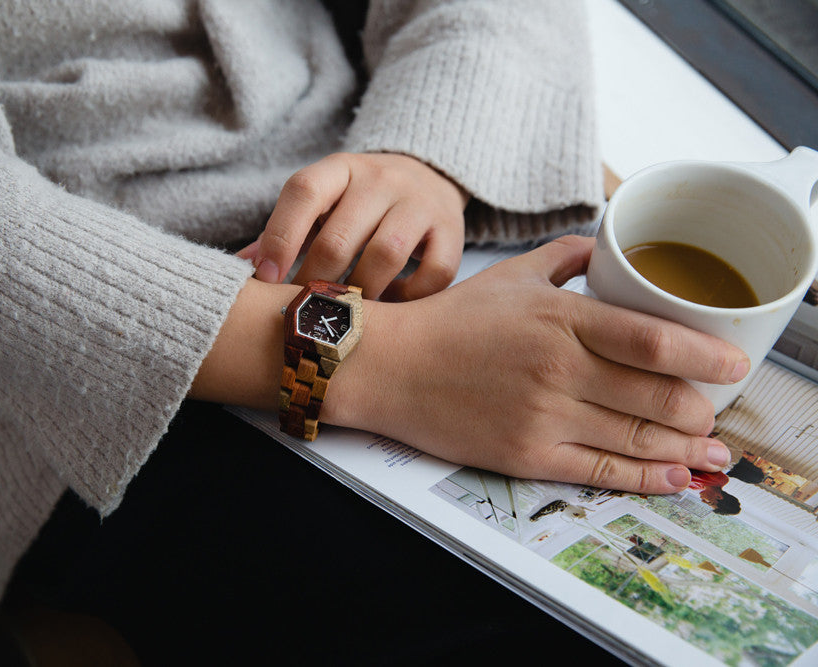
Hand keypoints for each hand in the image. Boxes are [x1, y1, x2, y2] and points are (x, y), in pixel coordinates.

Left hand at [237, 152, 468, 300]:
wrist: (429, 174)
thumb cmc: (358, 201)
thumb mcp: (322, 202)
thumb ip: (284, 233)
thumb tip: (237, 268)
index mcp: (340, 168)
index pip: (304, 192)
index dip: (279, 237)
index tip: (263, 279)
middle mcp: (382, 179)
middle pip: (340, 236)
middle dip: (315, 281)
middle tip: (302, 311)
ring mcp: (420, 202)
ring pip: (386, 254)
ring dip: (360, 293)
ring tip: (345, 315)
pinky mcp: (452, 229)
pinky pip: (433, 272)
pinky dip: (409, 297)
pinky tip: (391, 305)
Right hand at [324, 236, 750, 493]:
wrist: (388, 367)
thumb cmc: (448, 323)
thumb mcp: (509, 276)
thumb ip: (565, 258)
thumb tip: (605, 245)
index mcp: (559, 319)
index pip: (652, 339)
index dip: (705, 356)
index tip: (735, 365)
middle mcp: (558, 369)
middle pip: (656, 396)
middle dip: (701, 410)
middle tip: (716, 410)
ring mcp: (543, 415)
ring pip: (636, 438)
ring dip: (685, 447)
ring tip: (710, 449)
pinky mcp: (526, 453)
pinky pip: (601, 472)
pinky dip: (646, 478)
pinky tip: (673, 476)